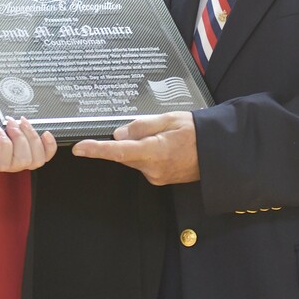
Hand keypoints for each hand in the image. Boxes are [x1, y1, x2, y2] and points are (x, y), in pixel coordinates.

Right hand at [0, 103, 56, 171]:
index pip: (0, 163)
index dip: (4, 146)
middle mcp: (4, 162)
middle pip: (21, 161)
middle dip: (20, 138)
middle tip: (10, 120)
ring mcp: (18, 158)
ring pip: (35, 160)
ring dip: (32, 139)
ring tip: (22, 122)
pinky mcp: (29, 151)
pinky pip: (45, 156)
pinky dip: (49, 146)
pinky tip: (45, 133)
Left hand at [72, 111, 199, 184]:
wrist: (218, 153)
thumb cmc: (197, 132)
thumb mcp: (170, 119)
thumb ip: (142, 126)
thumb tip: (119, 133)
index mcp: (155, 151)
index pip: (119, 151)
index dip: (97, 149)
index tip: (79, 148)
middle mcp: (153, 169)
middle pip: (126, 154)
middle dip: (128, 140)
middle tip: (151, 127)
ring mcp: (157, 176)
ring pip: (135, 158)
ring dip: (140, 146)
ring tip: (164, 135)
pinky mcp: (160, 179)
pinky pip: (144, 164)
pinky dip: (147, 153)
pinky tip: (164, 145)